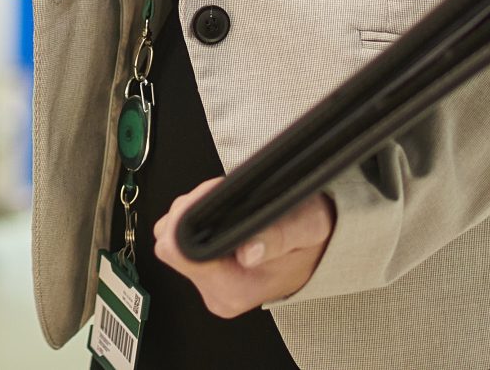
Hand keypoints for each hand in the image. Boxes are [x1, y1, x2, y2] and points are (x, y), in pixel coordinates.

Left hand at [152, 179, 333, 316]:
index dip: (189, 216)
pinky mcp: (204, 271)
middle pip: (170, 241)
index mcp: (233, 291)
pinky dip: (195, 218)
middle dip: (190, 210)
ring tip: (226, 205)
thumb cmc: (311, 240)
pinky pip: (182, 236)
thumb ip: (278, 237)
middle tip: (222, 197)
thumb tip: (247, 252)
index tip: (212, 199)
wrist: (318, 251)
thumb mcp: (307, 228)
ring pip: (171, 236)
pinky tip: (219, 213)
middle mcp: (215, 292)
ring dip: (193, 212)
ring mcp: (207, 283)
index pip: (179, 252)